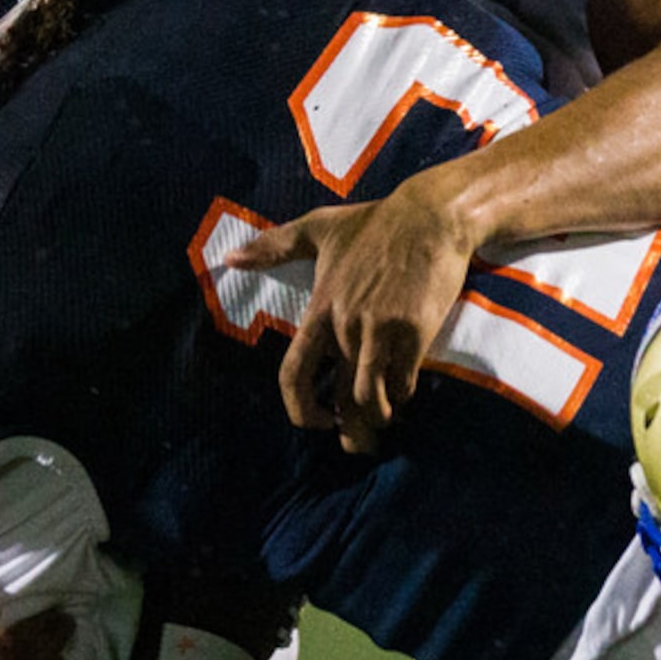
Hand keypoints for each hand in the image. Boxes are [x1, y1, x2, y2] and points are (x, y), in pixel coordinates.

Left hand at [224, 179, 477, 453]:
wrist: (431, 216)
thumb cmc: (376, 222)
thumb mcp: (320, 227)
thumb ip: (274, 246)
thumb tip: (229, 258)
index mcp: (321, 309)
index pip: (295, 373)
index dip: (300, 409)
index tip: (316, 422)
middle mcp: (347, 326)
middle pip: (341, 397)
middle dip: (350, 430)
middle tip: (356, 443)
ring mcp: (382, 332)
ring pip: (373, 398)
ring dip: (377, 419)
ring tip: (383, 425)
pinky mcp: (416, 333)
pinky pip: (404, 381)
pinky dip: (403, 394)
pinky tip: (405, 392)